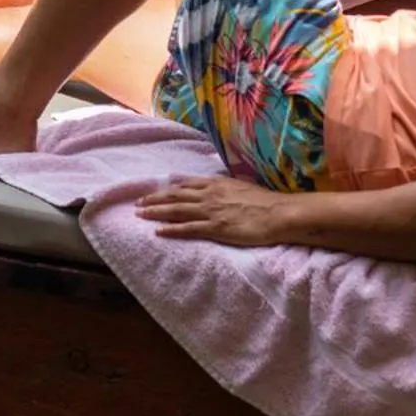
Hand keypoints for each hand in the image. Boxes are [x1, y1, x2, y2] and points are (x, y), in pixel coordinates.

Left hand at [136, 177, 290, 245]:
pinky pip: (188, 228)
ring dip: (157, 212)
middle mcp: (209, 195)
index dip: (166, 190)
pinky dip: (171, 229)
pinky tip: (158, 231)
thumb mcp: (239, 186)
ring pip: (177, 211)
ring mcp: (211, 212)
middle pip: (175, 197)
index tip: (152, 193)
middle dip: (154, 200)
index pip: (184, 186)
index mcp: (215, 184)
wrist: (277, 213)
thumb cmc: (263, 201)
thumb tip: (211, 186)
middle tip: (138, 204)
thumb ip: (222, 187)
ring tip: (141, 215)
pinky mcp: (215, 228)